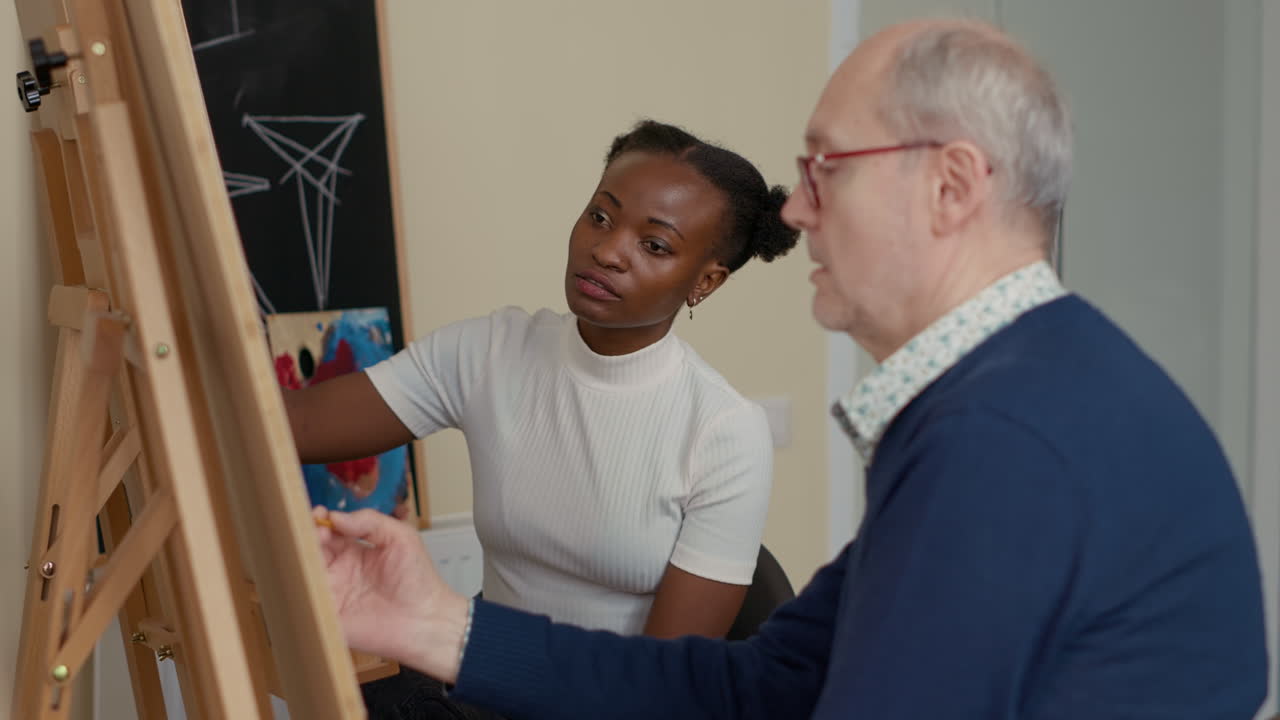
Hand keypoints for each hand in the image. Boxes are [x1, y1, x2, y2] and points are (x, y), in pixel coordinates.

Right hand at [313, 506, 469, 682]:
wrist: (426, 619)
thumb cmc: (418, 580)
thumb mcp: (400, 536)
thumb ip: (370, 521)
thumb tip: (335, 516)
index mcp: (353, 551)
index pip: (327, 531)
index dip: (320, 521)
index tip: (319, 513)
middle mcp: (338, 571)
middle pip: (310, 550)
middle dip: (308, 537)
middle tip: (316, 531)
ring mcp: (332, 594)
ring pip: (303, 573)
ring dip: (300, 560)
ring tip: (309, 549)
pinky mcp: (329, 617)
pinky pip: (306, 603)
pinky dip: (300, 590)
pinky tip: (306, 576)